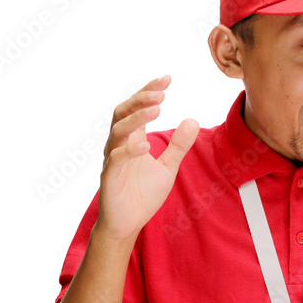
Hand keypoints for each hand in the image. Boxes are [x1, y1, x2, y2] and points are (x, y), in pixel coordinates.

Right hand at [95, 74, 198, 242]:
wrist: (127, 224)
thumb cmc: (143, 194)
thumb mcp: (168, 167)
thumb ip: (179, 145)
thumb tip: (193, 120)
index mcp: (133, 139)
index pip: (137, 109)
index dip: (149, 92)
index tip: (167, 79)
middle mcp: (120, 145)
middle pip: (123, 113)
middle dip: (141, 99)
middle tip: (161, 90)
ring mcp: (113, 160)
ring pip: (118, 131)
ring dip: (137, 118)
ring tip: (157, 109)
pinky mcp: (110, 177)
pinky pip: (116, 159)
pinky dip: (130, 151)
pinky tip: (145, 145)